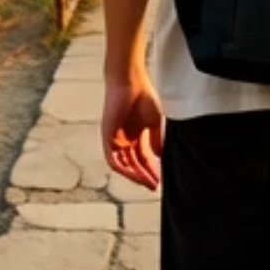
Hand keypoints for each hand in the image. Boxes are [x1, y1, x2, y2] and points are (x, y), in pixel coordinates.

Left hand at [101, 74, 163, 191]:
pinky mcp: (107, 138)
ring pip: (125, 165)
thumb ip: (157, 140)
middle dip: (146, 176)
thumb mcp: (155, 122)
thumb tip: (160, 158)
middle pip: (135, 164)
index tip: (162, 180)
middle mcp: (125, 139)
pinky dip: (125, 170)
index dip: (153, 169)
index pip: (144, 157)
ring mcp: (115, 140)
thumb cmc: (143, 96)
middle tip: (156, 186)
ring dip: (136, 176)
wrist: (130, 82)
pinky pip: (114, 160)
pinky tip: (136, 175)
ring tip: (150, 183)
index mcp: (136, 134)